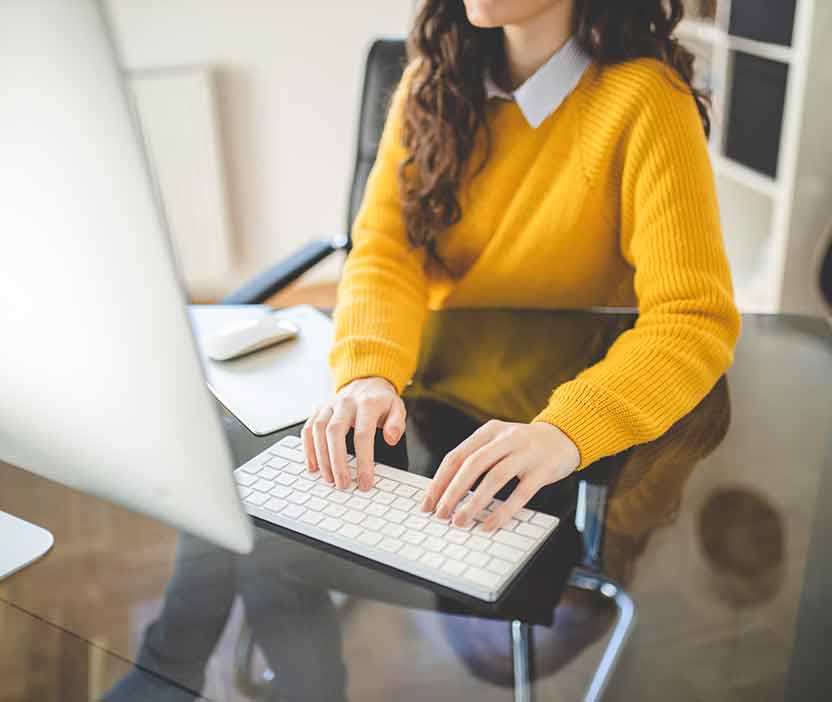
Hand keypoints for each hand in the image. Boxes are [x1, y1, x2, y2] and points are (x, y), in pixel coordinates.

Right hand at [301, 376, 405, 490]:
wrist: (366, 380)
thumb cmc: (381, 400)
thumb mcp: (397, 408)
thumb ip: (396, 423)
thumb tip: (391, 438)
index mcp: (367, 403)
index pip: (363, 434)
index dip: (364, 460)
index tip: (365, 481)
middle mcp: (346, 403)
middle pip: (335, 432)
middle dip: (337, 462)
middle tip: (342, 484)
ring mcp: (330, 405)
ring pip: (318, 430)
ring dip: (321, 457)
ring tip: (328, 478)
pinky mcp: (319, 410)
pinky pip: (308, 428)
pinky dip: (308, 448)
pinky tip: (313, 465)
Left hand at [421, 420, 579, 530]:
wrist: (564, 437)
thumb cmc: (523, 445)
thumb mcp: (498, 442)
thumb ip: (476, 459)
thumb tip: (446, 492)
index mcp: (489, 431)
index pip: (457, 456)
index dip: (440, 481)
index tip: (428, 503)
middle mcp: (506, 439)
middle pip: (472, 465)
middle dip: (452, 492)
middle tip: (441, 515)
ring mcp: (526, 453)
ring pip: (494, 478)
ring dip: (474, 502)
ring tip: (460, 521)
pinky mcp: (543, 470)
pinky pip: (521, 493)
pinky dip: (503, 510)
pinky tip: (489, 524)